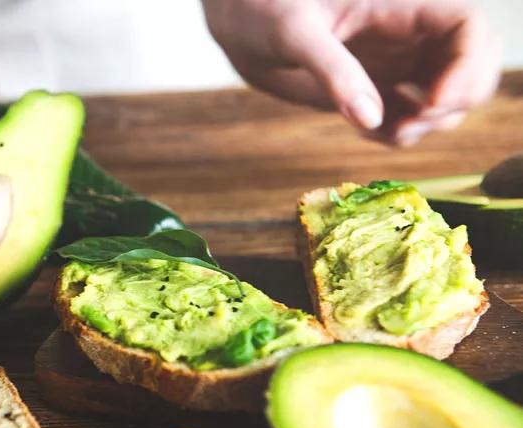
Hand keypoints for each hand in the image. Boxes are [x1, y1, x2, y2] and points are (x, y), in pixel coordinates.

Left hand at [203, 0, 501, 144]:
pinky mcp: (375, 88)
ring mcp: (395, 62)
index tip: (430, 104)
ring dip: (427, 125)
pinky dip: (400, 133)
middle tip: (408, 125)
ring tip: (381, 132)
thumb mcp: (294, 32)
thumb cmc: (262, 8)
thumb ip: (333, 71)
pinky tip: (365, 131)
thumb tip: (369, 119)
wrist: (239, 24)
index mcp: (401, 5)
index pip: (468, 29)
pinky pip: (409, 116)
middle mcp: (407, 34)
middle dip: (453, 104)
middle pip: (471, 68)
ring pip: (445, 97)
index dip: (467, 69)